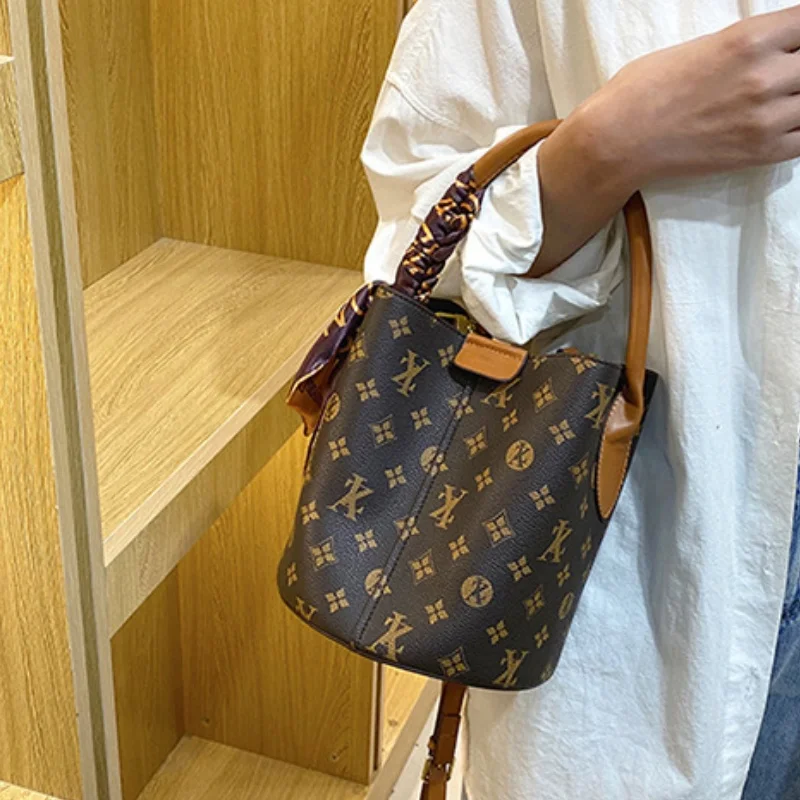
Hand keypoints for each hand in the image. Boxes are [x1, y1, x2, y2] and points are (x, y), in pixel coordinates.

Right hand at [583, 5, 799, 186]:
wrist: (618, 140)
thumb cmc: (643, 90)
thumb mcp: (701, 46)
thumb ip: (746, 45)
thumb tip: (773, 48)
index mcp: (749, 39)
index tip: (793, 45)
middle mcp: (765, 76)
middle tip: (785, 75)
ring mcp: (766, 118)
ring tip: (782, 99)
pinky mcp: (761, 152)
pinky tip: (786, 123)